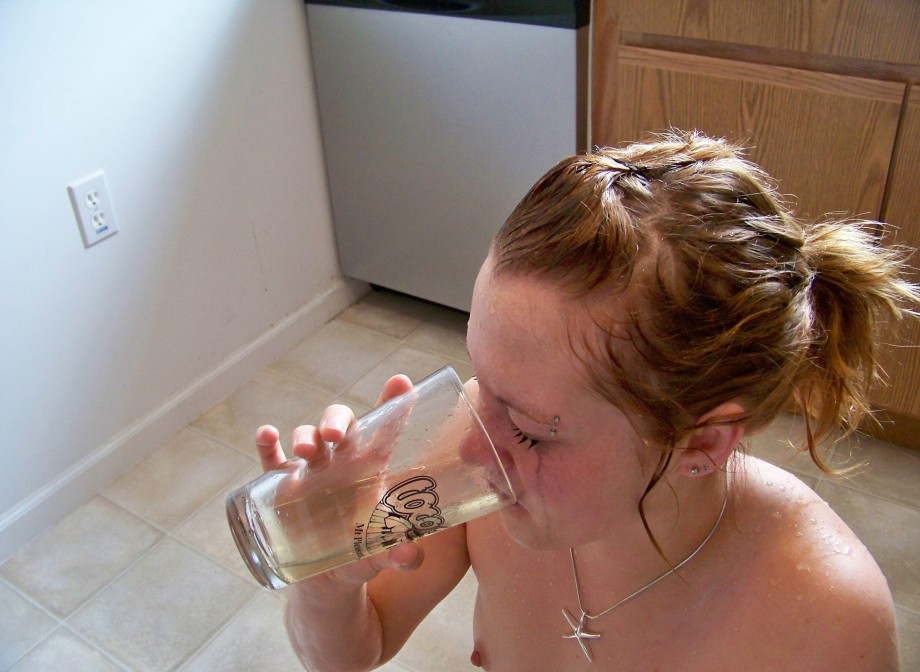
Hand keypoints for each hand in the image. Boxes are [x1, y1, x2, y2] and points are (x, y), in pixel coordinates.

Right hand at [253, 374, 424, 588]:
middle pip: (341, 425)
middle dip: (336, 420)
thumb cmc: (363, 554)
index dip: (394, 405)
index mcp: (371, 470)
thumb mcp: (381, 555)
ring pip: (308, 437)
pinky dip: (267, 446)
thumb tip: (410, 555)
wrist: (326, 580)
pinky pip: (272, 461)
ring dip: (305, 435)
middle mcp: (341, 463)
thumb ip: (400, 555)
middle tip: (334, 433)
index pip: (385, 431)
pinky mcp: (282, 488)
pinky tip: (266, 435)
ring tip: (306, 450)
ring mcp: (310, 472)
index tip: (401, 382)